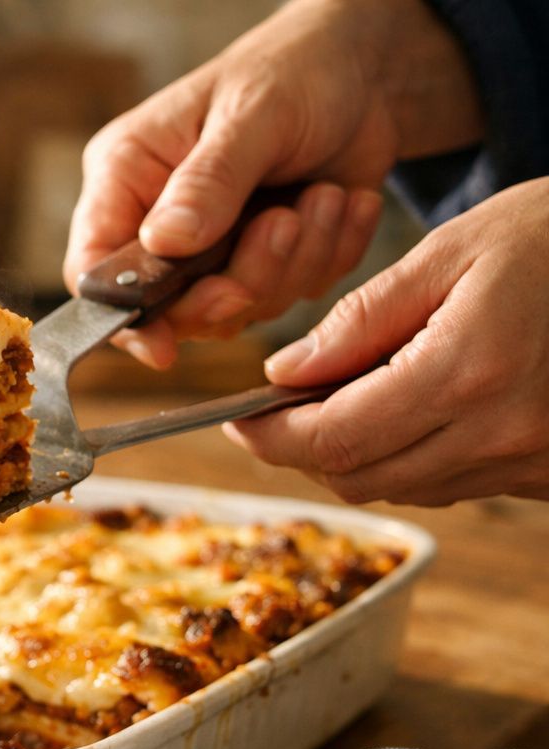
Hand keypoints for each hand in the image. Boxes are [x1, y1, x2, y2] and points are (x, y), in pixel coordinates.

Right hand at [64, 0, 483, 368]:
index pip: (94, 269)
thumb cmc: (291, 72)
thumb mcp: (251, 115)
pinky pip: (291, 297)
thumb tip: (164, 243)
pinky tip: (341, 202)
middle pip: (173, 306)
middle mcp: (158, 222)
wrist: (363, 74)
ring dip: (296, 260)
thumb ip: (207, 181)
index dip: (122, 316)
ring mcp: (212, 251)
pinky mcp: (264, 264)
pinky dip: (328, 255)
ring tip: (324, 195)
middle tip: (284, 224)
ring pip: (239, 307)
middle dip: (241, 277)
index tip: (163, 346)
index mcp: (126, 177)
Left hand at [225, 177, 548, 505]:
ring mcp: (532, 460)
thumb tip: (285, 373)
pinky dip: (412, 458)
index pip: (333, 438)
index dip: (271, 436)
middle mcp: (502, 431)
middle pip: (360, 475)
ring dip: (355, 456)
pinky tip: (408, 410)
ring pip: (404, 486)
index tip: (239, 418)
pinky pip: (454, 483)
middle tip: (274, 412)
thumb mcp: (451, 252)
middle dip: (303, 449)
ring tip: (340, 401)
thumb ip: (362, 319)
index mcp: (468, 371)